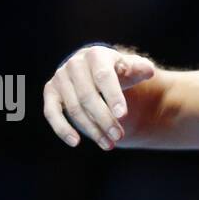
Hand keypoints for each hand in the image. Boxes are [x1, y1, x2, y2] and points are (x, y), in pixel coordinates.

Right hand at [42, 44, 156, 149]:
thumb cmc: (117, 71)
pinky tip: (75, 142)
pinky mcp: (50, 91)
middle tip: (119, 136)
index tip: (123, 116)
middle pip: (88, 96)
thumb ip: (140, 69)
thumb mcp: (131, 67)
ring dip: (91, 129)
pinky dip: (61, 128)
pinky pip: (51, 112)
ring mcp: (60, 77)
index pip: (104, 76)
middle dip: (104, 119)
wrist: (93, 68)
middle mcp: (74, 64)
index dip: (113, 96)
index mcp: (96, 55)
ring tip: (109, 144)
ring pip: (74, 108)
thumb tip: (148, 71)